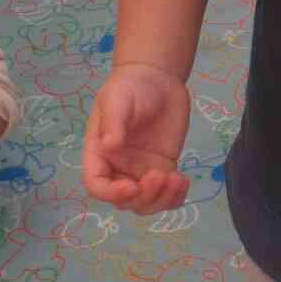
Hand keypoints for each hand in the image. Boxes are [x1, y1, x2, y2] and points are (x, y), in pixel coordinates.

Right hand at [82, 63, 191, 214]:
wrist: (157, 78)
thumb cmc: (130, 86)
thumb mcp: (117, 99)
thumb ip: (113, 122)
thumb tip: (109, 146)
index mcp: (100, 154)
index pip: (97, 185)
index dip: (111, 194)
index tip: (131, 186)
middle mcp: (118, 167)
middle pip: (125, 201)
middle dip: (143, 197)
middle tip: (160, 176)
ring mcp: (142, 170)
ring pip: (147, 203)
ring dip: (161, 200)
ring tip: (176, 179)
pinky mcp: (163, 168)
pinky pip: (167, 195)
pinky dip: (176, 197)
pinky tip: (183, 181)